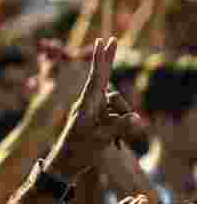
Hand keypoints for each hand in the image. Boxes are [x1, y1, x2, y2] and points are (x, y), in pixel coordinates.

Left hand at [46, 38, 132, 179]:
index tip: (102, 42)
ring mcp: (93, 110)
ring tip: (118, 139)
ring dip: (123, 117)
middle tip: (112, 39)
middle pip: (104, 78)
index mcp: (86, 105)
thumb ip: (118, 127)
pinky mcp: (97, 118)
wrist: (65, 165)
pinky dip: (121, 125)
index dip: (101, 60)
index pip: (96, 78)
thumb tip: (137, 118)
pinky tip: (117, 141)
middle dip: (108, 59)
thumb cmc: (79, 151)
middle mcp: (89, 104)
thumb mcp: (100, 140)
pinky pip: (115, 115)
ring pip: (116, 103)